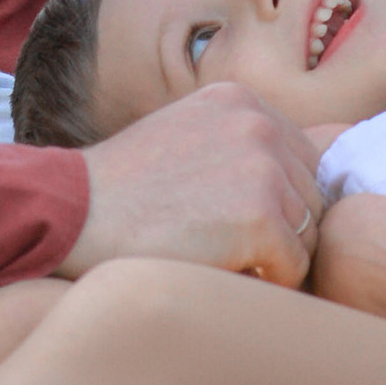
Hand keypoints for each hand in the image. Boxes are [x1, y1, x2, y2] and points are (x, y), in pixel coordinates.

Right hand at [55, 81, 322, 289]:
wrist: (73, 216)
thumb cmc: (123, 192)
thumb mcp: (186, 138)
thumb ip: (240, 147)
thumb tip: (303, 183)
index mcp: (241, 101)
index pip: (302, 161)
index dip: (280, 201)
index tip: (238, 223)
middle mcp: (258, 124)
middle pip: (312, 197)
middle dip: (282, 231)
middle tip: (228, 247)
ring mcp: (263, 168)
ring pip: (309, 234)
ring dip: (274, 258)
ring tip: (220, 256)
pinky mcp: (260, 218)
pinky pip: (295, 267)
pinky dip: (266, 283)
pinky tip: (220, 271)